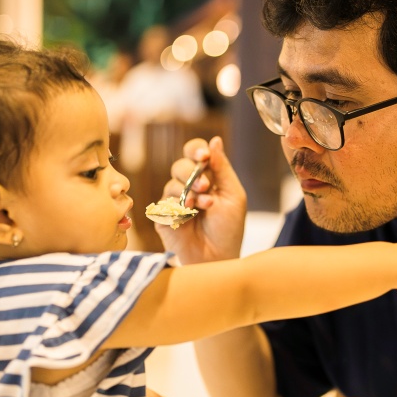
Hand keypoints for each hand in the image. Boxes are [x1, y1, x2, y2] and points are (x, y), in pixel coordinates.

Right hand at [157, 136, 246, 264]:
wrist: (218, 257)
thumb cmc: (229, 228)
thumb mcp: (232, 195)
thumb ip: (222, 168)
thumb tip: (215, 140)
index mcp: (207, 177)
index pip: (195, 152)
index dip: (196, 149)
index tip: (203, 156)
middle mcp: (188, 186)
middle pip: (180, 164)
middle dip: (192, 173)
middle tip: (205, 186)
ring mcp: (174, 200)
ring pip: (172, 182)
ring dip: (189, 192)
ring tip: (203, 206)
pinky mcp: (163, 216)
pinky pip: (164, 202)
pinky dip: (178, 206)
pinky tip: (189, 216)